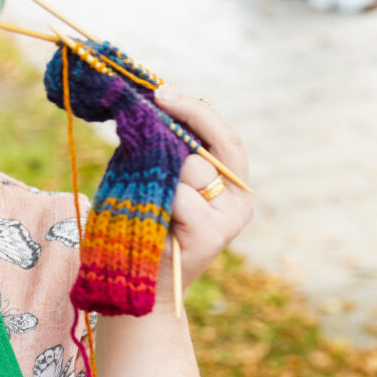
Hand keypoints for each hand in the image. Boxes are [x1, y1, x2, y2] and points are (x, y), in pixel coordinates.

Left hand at [152, 88, 253, 292]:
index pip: (223, 137)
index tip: (161, 93)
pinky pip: (178, 196)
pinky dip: (156, 200)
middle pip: (207, 149)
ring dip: (158, 179)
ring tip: (148, 206)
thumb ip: (161, 149)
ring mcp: (229, 220)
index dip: (195, 111)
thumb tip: (149, 107)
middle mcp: (239, 201)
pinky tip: (151, 219)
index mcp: (231, 184)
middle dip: (171, 145)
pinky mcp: (212, 235)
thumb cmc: (142, 226)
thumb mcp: (152, 179)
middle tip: (146, 149)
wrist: (137, 284)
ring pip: (190, 170)